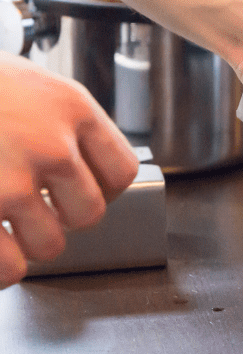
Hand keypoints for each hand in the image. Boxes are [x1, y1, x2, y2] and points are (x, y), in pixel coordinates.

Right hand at [0, 53, 139, 287]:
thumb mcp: (29, 84)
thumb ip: (59, 121)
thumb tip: (80, 163)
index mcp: (71, 108)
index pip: (120, 170)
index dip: (102, 188)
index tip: (81, 190)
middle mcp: (50, 145)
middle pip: (89, 213)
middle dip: (63, 217)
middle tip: (37, 209)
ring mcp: (10, 181)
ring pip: (49, 245)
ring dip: (28, 243)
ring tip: (6, 225)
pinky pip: (7, 265)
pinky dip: (2, 268)